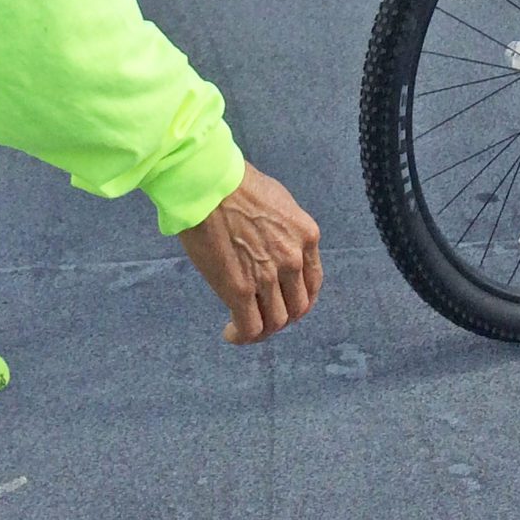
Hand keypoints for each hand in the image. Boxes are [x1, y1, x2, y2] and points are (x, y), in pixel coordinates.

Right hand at [176, 163, 320, 343]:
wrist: (207, 183)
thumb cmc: (235, 184)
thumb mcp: (278, 203)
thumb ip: (285, 231)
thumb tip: (274, 247)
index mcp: (306, 236)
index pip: (312, 283)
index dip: (298, 300)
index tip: (283, 302)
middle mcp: (293, 259)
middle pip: (297, 308)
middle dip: (281, 317)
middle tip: (261, 314)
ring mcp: (267, 277)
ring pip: (275, 322)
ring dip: (261, 330)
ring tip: (242, 326)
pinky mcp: (239, 289)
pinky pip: (249, 327)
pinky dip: (242, 336)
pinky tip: (230, 332)